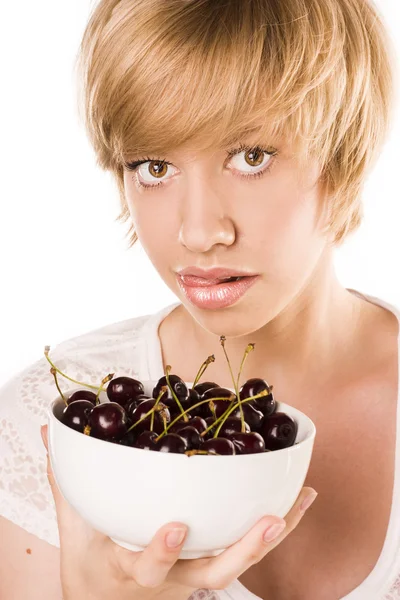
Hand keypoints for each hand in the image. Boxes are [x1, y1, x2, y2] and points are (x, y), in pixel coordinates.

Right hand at [41, 424, 316, 599]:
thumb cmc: (91, 566)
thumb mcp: (73, 531)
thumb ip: (64, 482)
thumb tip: (49, 432)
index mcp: (129, 568)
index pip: (145, 567)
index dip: (161, 552)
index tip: (176, 526)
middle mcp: (170, 581)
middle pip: (210, 575)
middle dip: (241, 550)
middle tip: (268, 521)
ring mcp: (194, 579)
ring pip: (237, 566)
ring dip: (269, 539)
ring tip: (295, 504)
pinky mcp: (210, 571)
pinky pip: (246, 552)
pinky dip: (278, 528)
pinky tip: (302, 499)